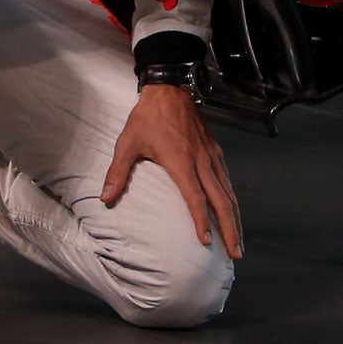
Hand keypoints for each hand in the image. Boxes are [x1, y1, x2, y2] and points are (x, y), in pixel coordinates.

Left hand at [100, 83, 242, 257]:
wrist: (170, 89)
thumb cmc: (147, 118)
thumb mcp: (128, 142)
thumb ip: (118, 172)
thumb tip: (105, 199)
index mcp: (181, 162)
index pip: (196, 198)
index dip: (201, 221)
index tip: (207, 243)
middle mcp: (201, 161)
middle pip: (222, 200)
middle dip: (230, 229)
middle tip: (235, 253)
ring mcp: (211, 156)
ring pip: (229, 192)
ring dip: (235, 218)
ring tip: (238, 241)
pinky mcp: (214, 151)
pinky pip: (227, 180)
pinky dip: (232, 200)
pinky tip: (233, 212)